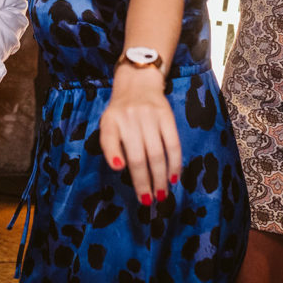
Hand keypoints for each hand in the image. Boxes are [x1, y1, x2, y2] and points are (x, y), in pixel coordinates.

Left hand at [100, 66, 181, 206]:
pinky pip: (173, 143)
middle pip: (138, 155)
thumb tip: (118, 167)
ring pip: (157, 153)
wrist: (139, 82)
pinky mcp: (166, 116)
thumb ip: (110, 143)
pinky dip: (175, 162)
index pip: (110, 139)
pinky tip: (174, 178)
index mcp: (111, 120)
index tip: (119, 168)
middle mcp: (130, 117)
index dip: (114, 153)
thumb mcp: (108, 122)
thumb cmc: (121, 111)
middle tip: (148, 201)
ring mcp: (150, 116)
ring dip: (160, 177)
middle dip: (143, 181)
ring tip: (161, 195)